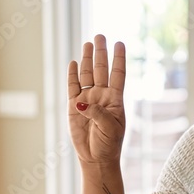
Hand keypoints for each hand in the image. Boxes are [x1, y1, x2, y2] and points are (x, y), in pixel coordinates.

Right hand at [67, 34, 126, 164]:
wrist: (95, 158)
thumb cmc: (108, 144)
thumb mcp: (109, 129)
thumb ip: (97, 114)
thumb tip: (81, 103)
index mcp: (115, 100)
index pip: (118, 74)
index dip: (119, 59)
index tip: (120, 43)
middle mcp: (101, 96)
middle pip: (101, 69)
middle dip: (101, 52)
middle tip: (100, 36)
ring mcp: (87, 100)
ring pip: (87, 74)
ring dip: (87, 59)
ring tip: (88, 43)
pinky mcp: (73, 106)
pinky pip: (73, 87)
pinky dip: (73, 75)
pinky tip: (74, 63)